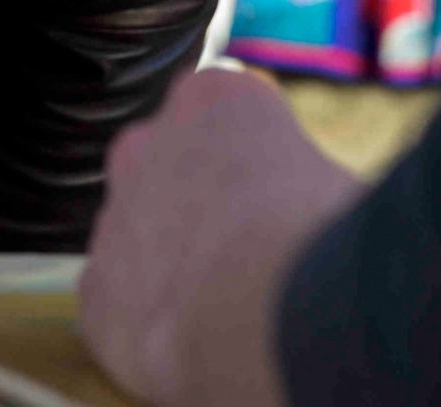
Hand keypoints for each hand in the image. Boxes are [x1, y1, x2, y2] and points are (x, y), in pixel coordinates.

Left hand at [76, 69, 361, 406]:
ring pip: (143, 236)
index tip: (291, 201)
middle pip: (177, 168)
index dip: (267, 163)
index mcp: (217, 98)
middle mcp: (148, 141)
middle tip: (258, 255)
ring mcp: (114, 214)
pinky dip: (153, 325)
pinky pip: (122, 304)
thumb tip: (324, 204)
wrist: (271, 319)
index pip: (233, 113)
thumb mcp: (345, 184)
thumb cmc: (331, 245)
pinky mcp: (96, 291)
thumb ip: (310, 178)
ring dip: (176, 264)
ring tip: (231, 305)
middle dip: (208, 205)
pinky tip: (195, 342)